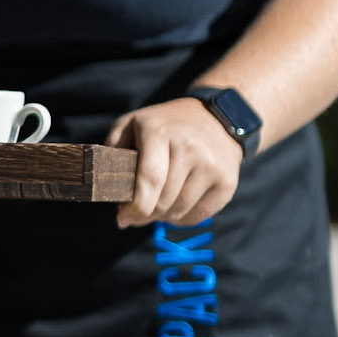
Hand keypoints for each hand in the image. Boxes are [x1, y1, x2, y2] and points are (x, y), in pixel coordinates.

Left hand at [107, 98, 243, 228]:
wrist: (215, 117)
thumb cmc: (163, 125)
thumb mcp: (131, 124)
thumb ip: (113, 150)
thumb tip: (109, 191)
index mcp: (159, 133)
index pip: (149, 180)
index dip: (135, 207)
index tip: (123, 219)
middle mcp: (189, 148)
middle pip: (163, 201)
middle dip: (145, 214)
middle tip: (137, 214)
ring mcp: (212, 165)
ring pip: (180, 211)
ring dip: (163, 217)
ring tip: (156, 206)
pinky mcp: (228, 181)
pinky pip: (201, 216)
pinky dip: (184, 219)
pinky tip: (176, 207)